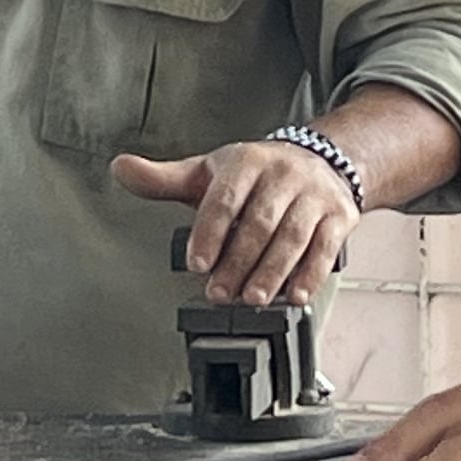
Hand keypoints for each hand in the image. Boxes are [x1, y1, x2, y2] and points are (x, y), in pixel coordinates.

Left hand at [112, 137, 360, 304]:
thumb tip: (120, 168)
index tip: (197, 263)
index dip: (210, 232)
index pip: (225, 198)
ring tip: (253, 299)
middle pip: (259, 223)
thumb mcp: (208, 172)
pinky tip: (294, 296)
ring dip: (272, 272)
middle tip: (220, 294)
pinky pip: (326, 247)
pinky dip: (311, 274)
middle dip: (238, 262)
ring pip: (293, 236)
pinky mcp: (339, 216)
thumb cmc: (256, 175)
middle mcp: (283, 174)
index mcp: (246, 161)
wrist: (321, 160)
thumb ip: (164, 180)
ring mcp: (314, 195)